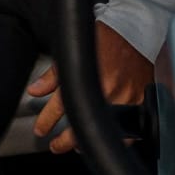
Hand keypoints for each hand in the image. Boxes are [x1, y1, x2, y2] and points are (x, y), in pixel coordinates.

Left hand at [27, 21, 152, 154]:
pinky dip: (114, 138)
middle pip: (79, 127)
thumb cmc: (108, 37)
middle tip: (56, 145)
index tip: (41, 129)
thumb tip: (35, 90)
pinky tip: (104, 138)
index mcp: (87, 77)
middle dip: (63, 141)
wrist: (137, 29)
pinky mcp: (139, 102)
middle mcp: (105, 90)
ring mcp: (124, 98)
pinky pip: (127, 130)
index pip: (59, 107)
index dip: (46, 122)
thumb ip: (54, 74)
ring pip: (102, 131)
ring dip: (86, 142)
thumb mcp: (75, 50)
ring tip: (76, 145)